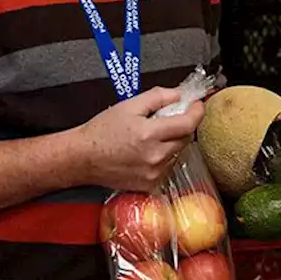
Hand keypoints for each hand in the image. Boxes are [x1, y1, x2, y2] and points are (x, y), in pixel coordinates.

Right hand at [76, 87, 204, 191]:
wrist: (83, 158)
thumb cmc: (102, 131)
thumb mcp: (129, 105)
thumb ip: (157, 97)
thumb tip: (179, 95)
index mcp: (150, 134)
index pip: (188, 123)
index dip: (197, 111)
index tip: (197, 105)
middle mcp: (155, 156)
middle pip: (186, 138)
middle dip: (183, 125)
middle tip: (169, 117)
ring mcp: (153, 173)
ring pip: (178, 153)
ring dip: (173, 142)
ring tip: (153, 135)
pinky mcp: (150, 184)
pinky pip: (168, 167)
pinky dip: (164, 157)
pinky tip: (148, 151)